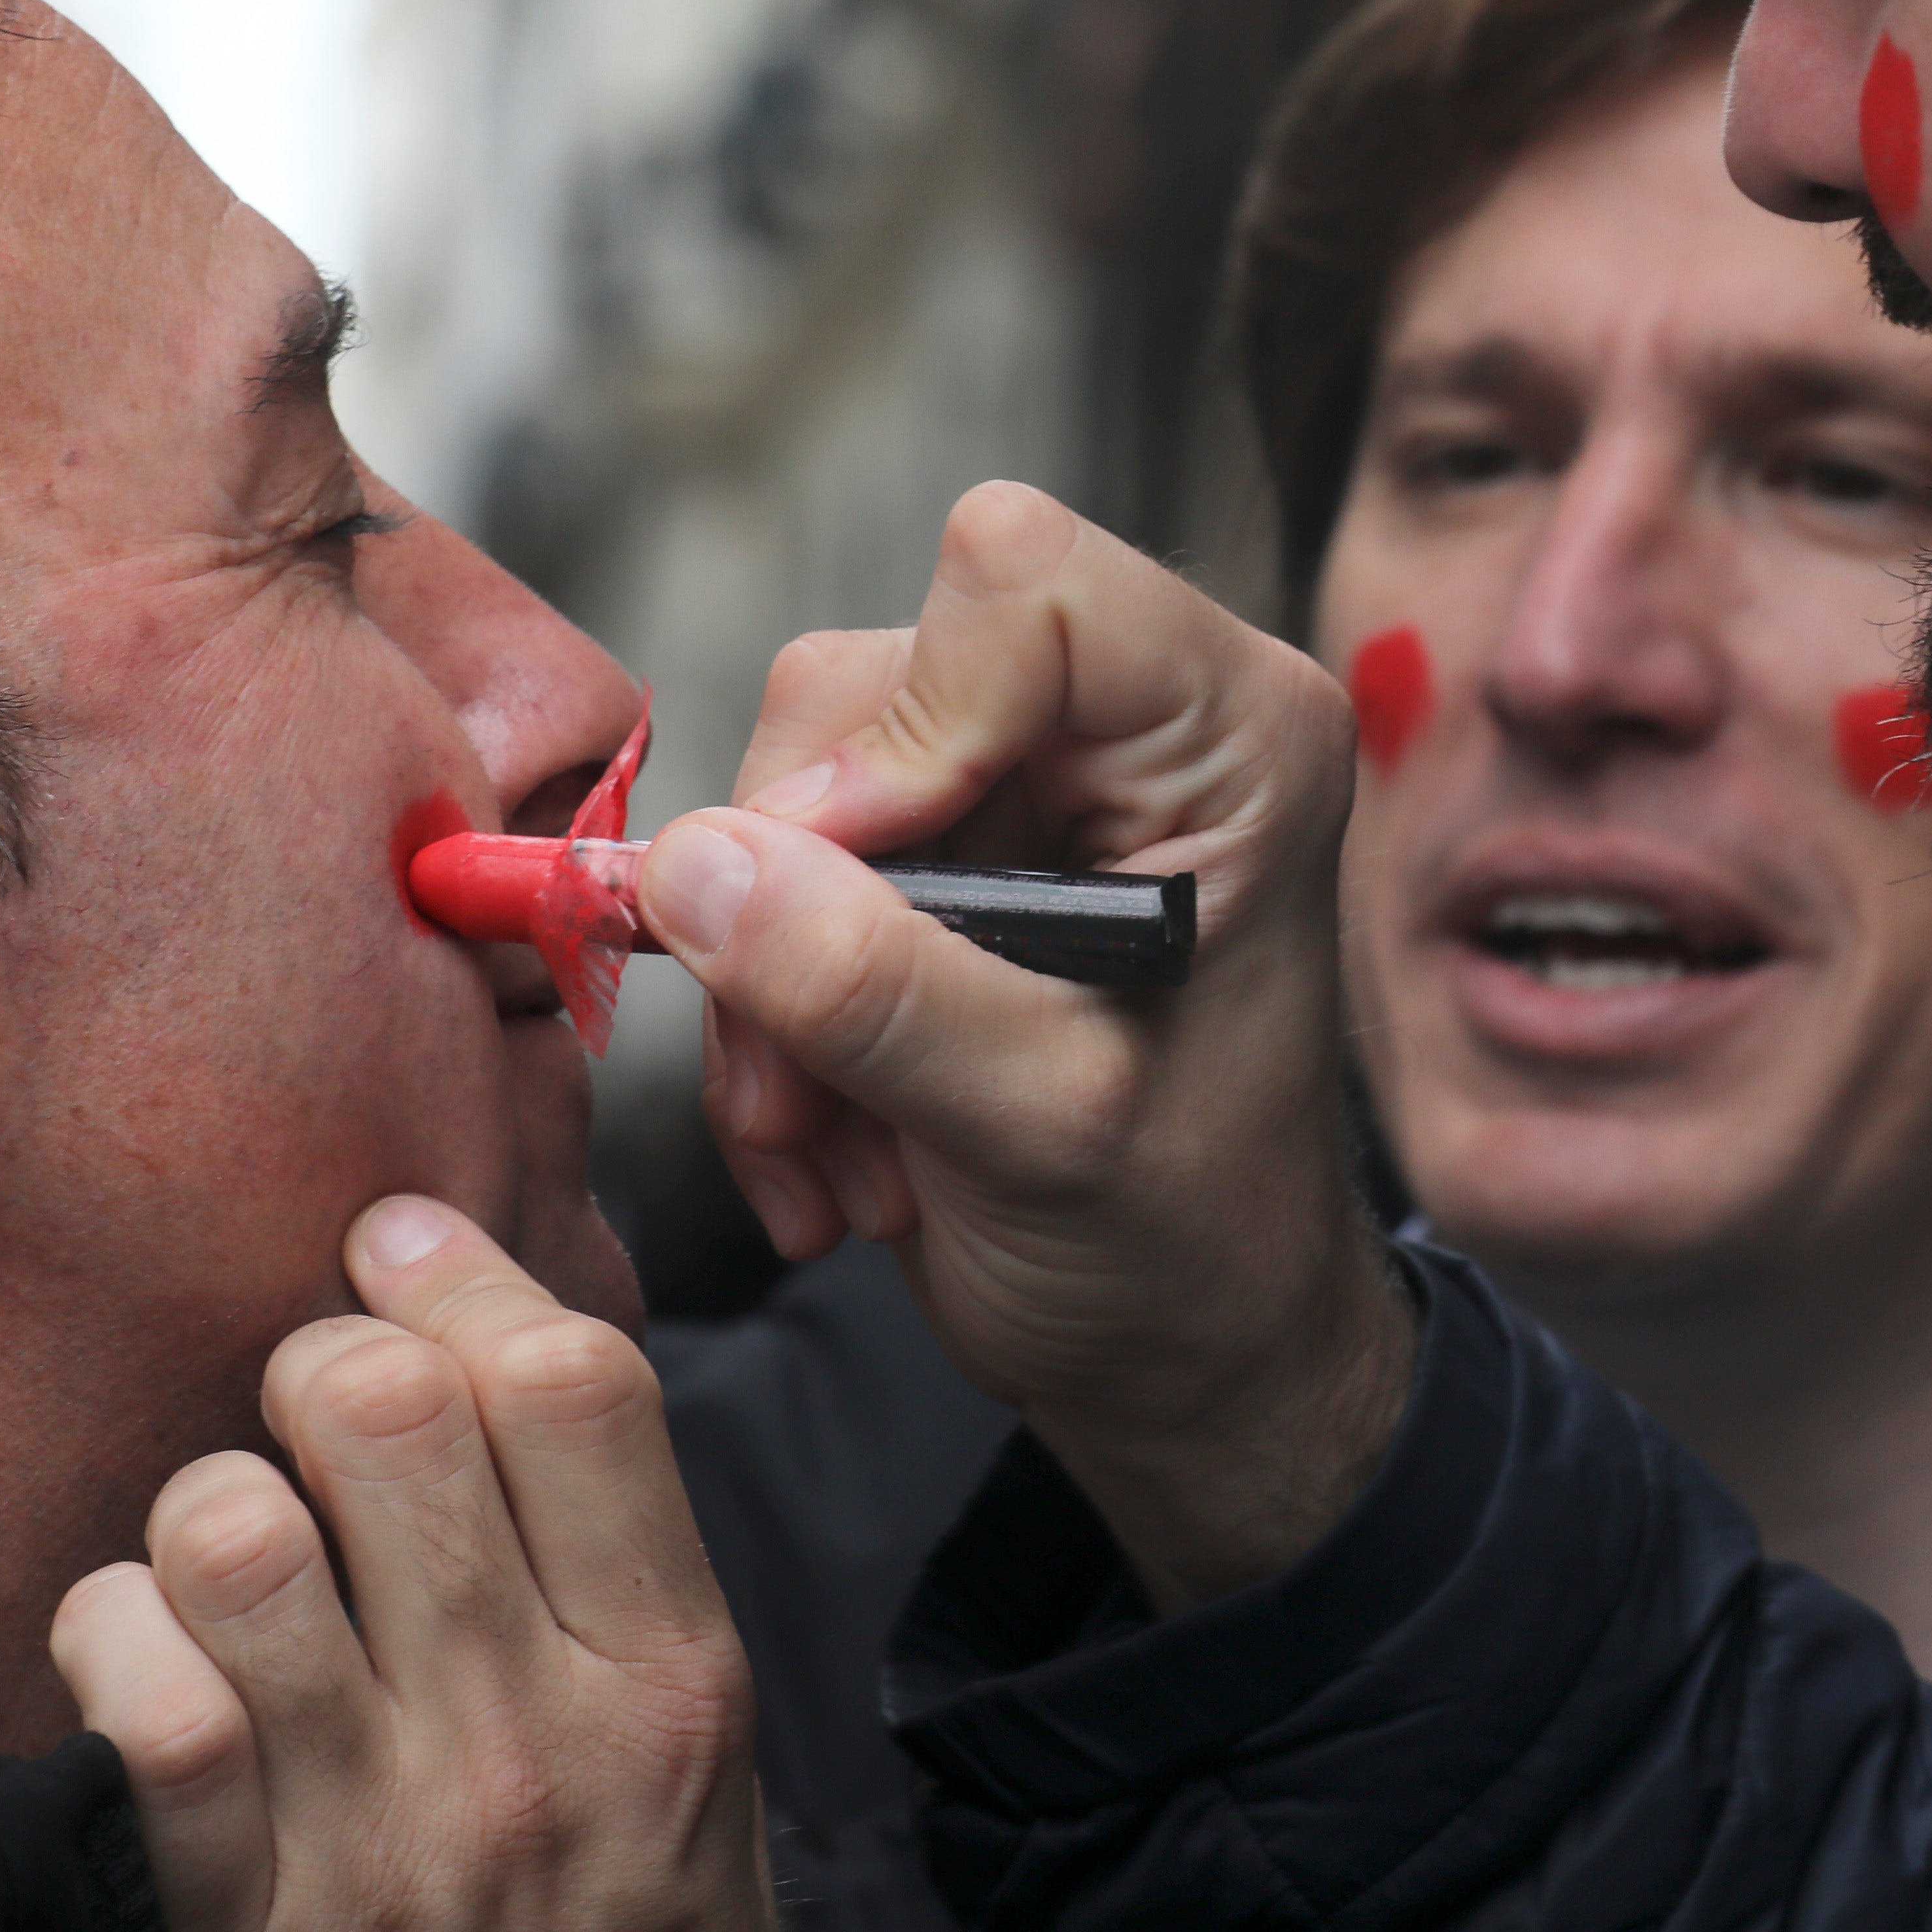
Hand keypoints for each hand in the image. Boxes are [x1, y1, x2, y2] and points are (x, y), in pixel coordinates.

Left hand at [47, 1198, 771, 1931]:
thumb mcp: (685, 1748)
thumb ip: (611, 1553)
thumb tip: (482, 1324)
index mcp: (671, 1678)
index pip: (571, 1382)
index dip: (458, 1274)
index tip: (396, 1244)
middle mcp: (535, 1743)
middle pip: (389, 1416)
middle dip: (318, 1363)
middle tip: (310, 1411)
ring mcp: (381, 1839)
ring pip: (238, 1533)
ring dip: (210, 1506)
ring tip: (234, 1548)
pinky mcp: (242, 1922)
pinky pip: (141, 1701)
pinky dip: (113, 1642)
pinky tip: (143, 1663)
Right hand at [642, 479, 1413, 1613]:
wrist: (1185, 1352)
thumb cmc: (1188, 1246)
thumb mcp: (1045, 1132)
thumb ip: (878, 991)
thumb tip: (699, 869)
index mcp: (1232, 734)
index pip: (1023, 579)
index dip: (905, 727)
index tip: (862, 902)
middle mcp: (1134, 718)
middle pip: (866, 686)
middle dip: (803, 905)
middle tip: (820, 1099)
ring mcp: (1028, 778)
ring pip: (791, 787)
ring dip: (774, 993)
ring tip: (843, 1152)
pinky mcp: (944, 846)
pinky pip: (767, 871)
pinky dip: (770, 1020)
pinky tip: (838, 1145)